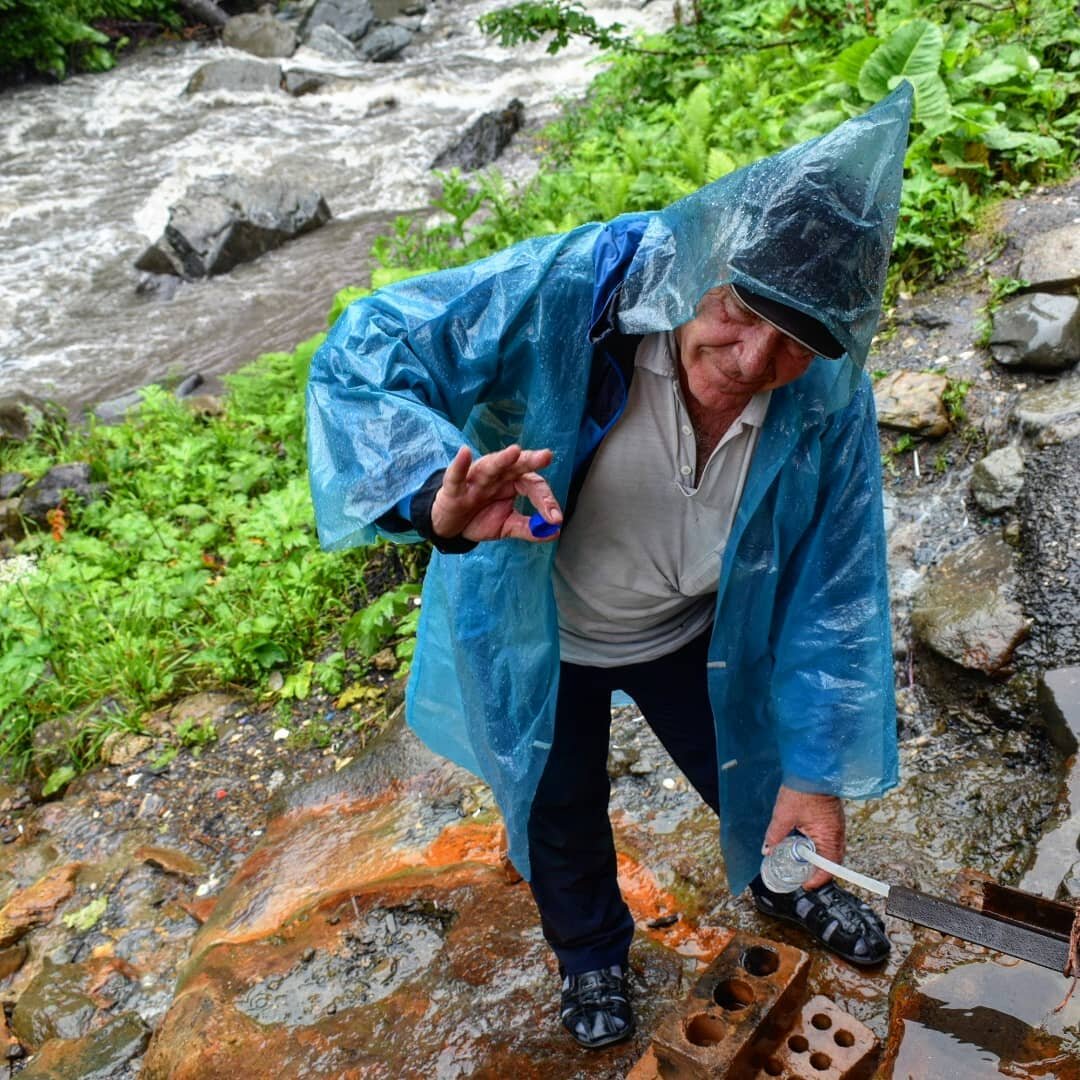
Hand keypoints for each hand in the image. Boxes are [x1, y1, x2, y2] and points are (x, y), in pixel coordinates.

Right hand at [430, 444, 563, 542]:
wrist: (452, 526)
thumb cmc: (481, 517)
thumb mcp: (507, 526)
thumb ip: (528, 528)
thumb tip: (554, 531)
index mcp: (513, 482)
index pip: (533, 484)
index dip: (545, 500)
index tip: (555, 518)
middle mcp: (497, 476)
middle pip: (516, 465)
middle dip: (530, 460)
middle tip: (545, 456)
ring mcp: (476, 480)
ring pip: (490, 467)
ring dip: (502, 459)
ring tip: (514, 452)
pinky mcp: (454, 488)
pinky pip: (457, 475)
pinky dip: (460, 464)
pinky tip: (464, 453)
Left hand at [763, 786, 844, 890]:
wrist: (812, 769)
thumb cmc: (802, 790)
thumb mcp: (783, 815)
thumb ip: (775, 835)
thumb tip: (768, 850)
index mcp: (828, 836)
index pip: (829, 868)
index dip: (817, 879)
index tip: (805, 884)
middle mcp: (836, 834)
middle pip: (831, 862)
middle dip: (817, 871)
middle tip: (801, 876)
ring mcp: (836, 827)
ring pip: (830, 851)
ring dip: (817, 858)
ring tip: (801, 862)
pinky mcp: (832, 820)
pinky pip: (828, 840)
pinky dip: (818, 847)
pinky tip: (804, 845)